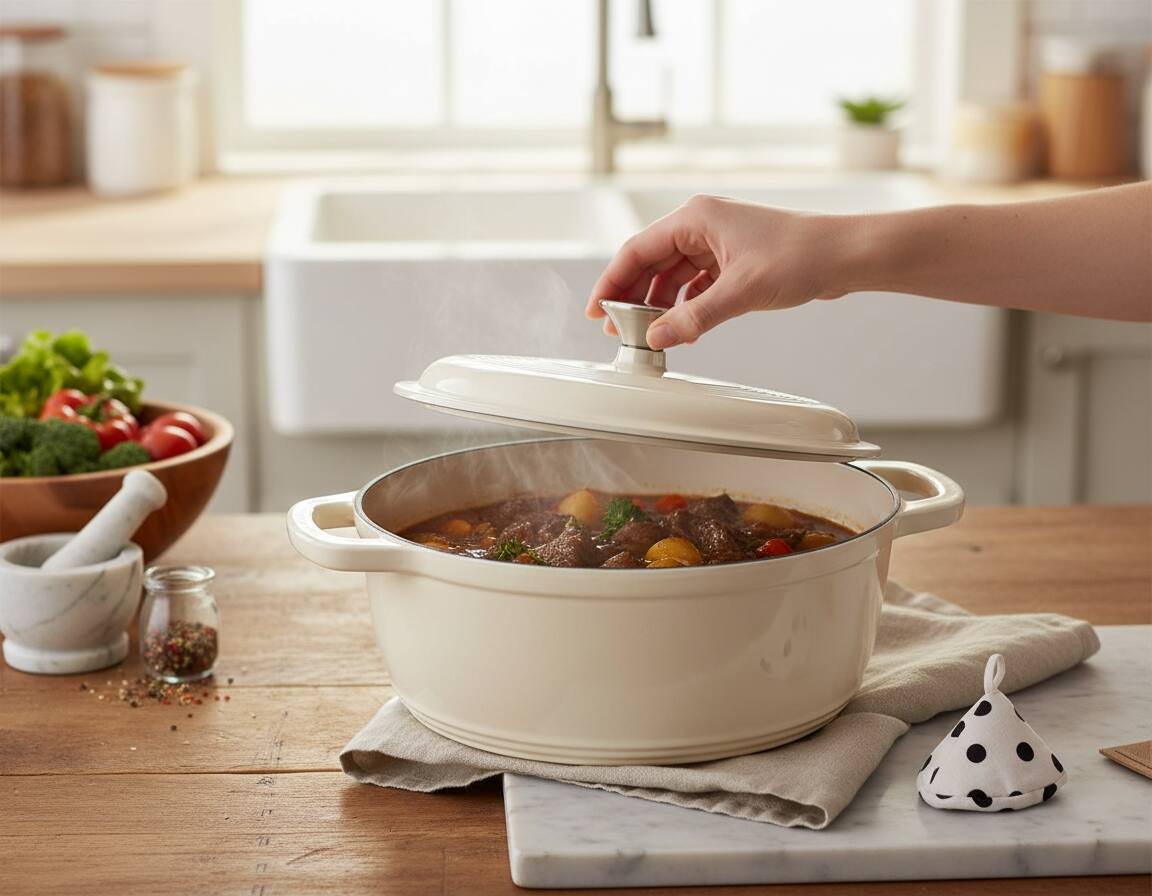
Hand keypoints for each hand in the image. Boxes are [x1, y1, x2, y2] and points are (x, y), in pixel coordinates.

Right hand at [586, 195, 852, 348]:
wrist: (844, 255)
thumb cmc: (801, 255)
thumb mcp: (741, 292)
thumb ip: (694, 318)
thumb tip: (656, 338)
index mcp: (695, 218)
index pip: (637, 251)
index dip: (612, 282)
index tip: (597, 311)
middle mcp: (701, 225)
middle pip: (650, 263)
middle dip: (633, 297)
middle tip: (618, 330)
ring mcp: (717, 242)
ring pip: (672, 275)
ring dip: (658, 304)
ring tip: (647, 334)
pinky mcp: (732, 260)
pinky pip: (695, 283)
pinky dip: (684, 305)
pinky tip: (680, 327)